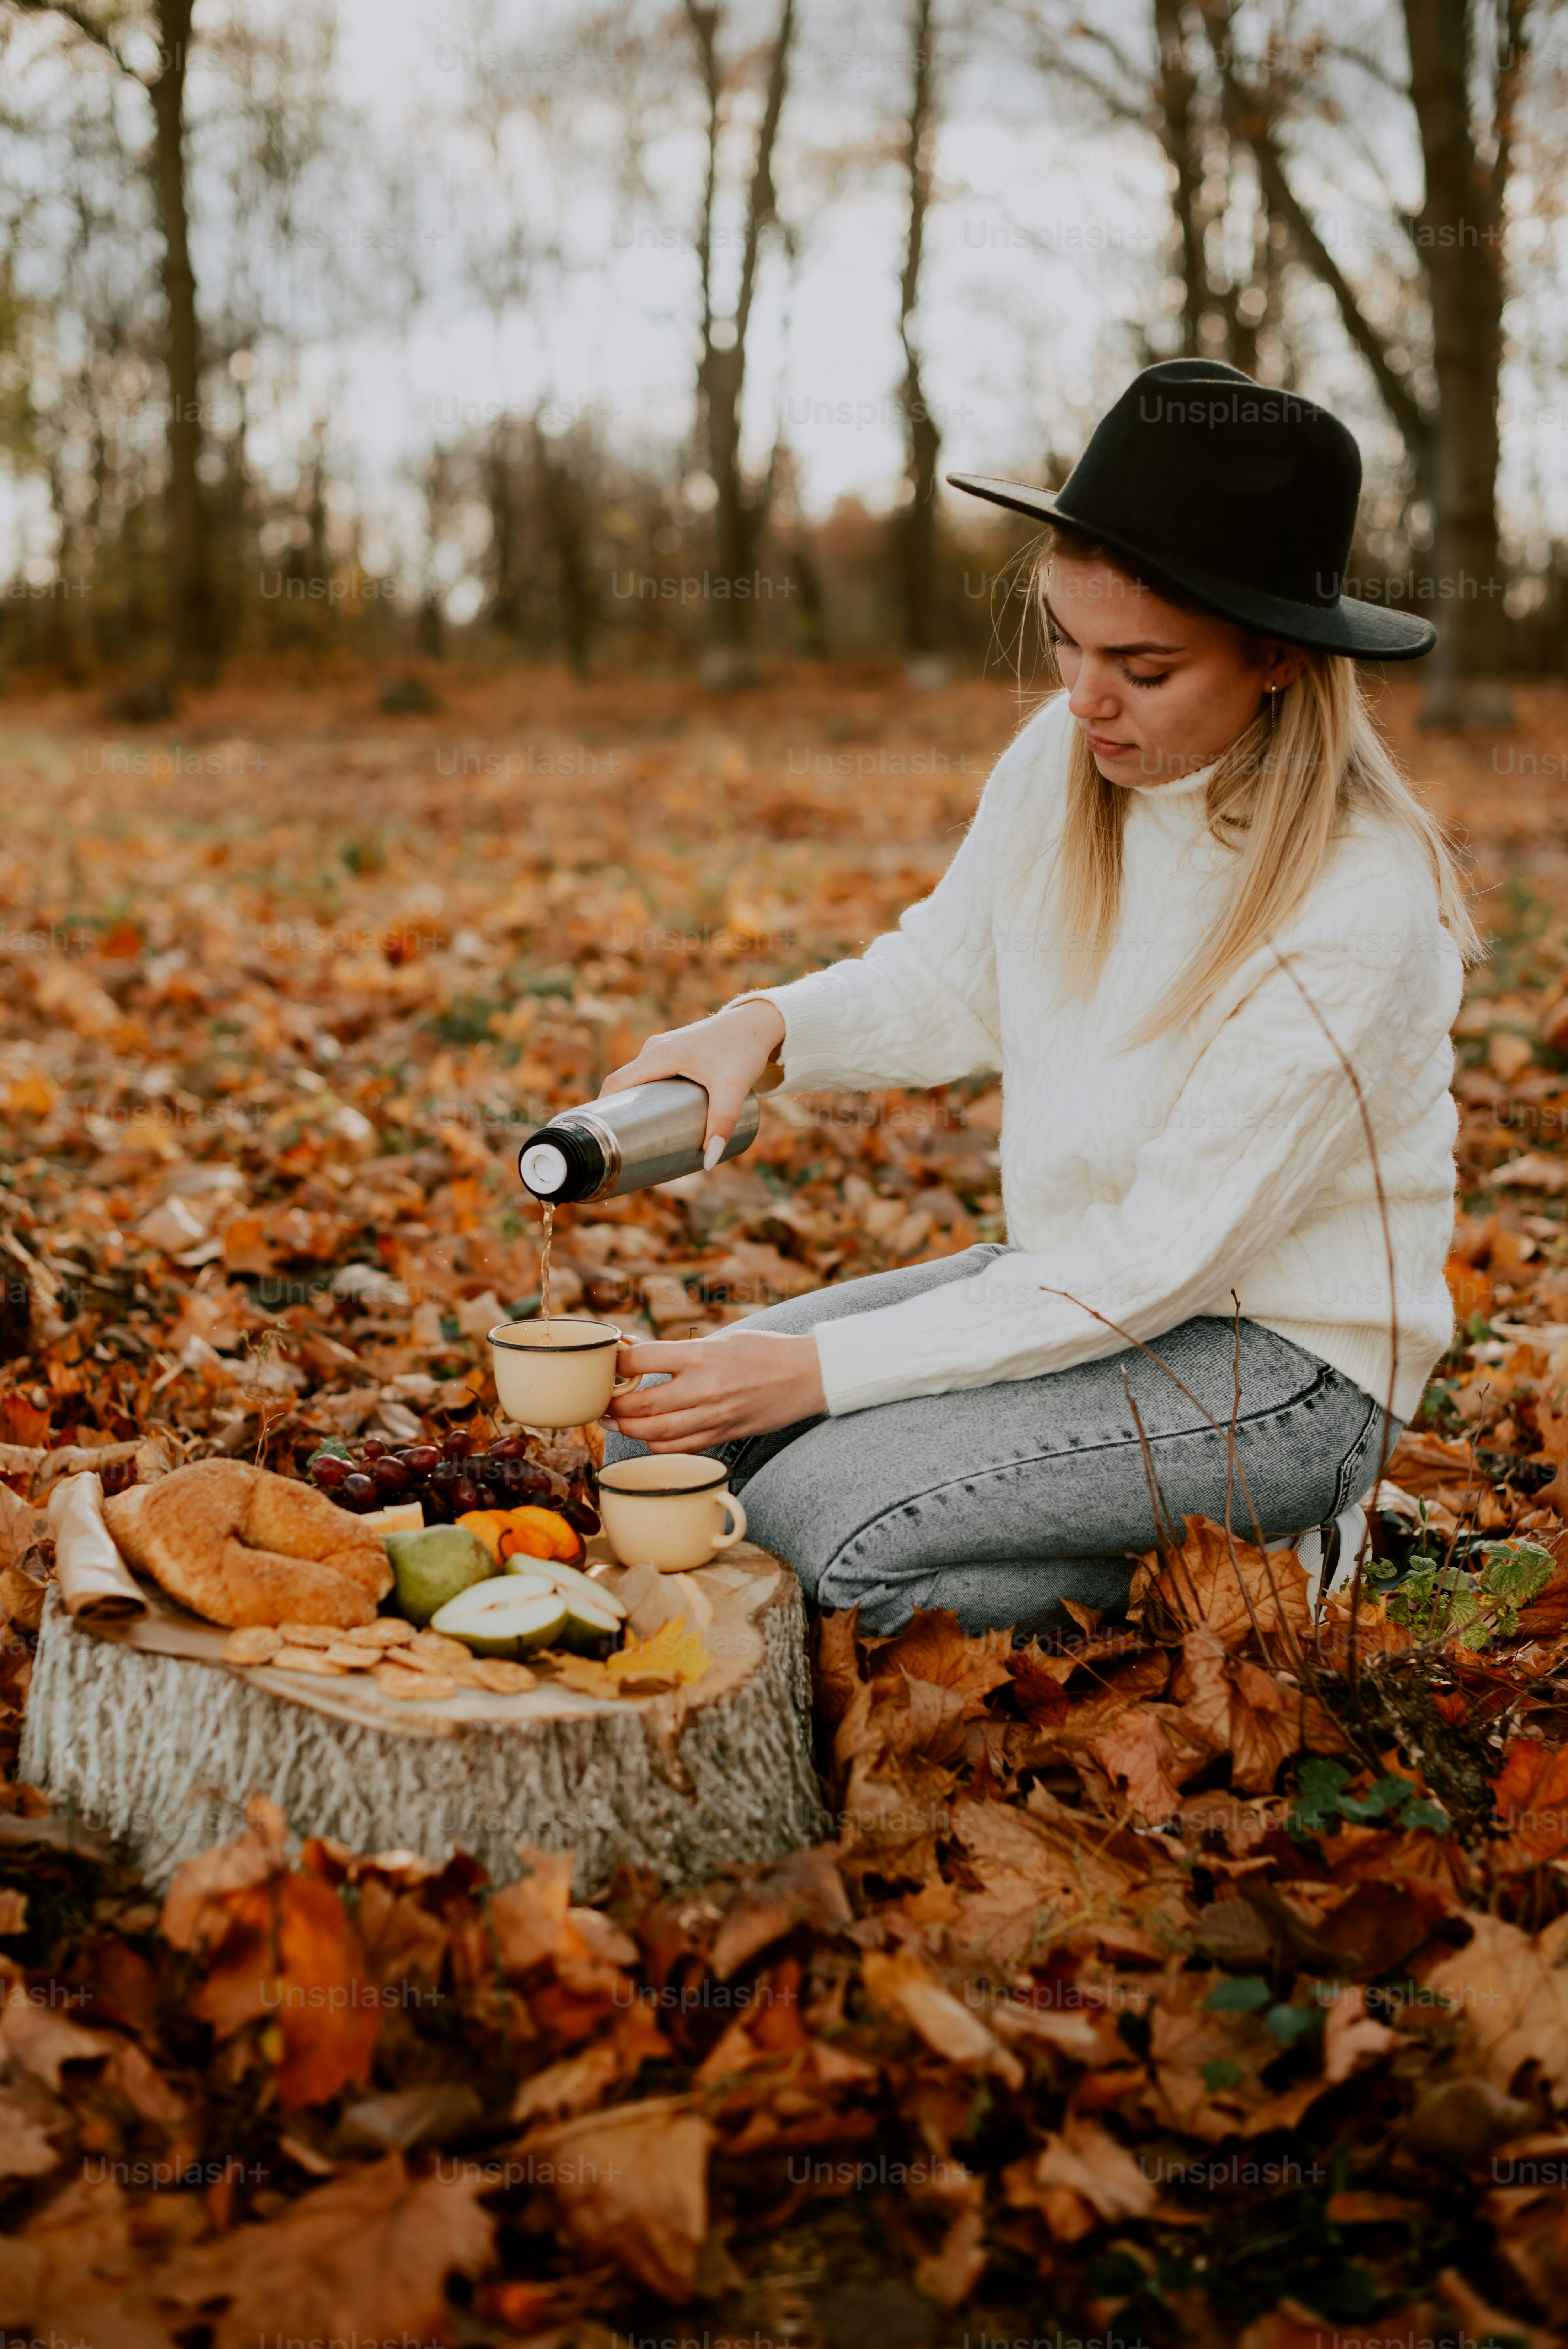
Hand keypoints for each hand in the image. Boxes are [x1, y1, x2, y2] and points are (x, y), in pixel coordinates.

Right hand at [599, 1000, 784, 1169]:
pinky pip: (651, 1074)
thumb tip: (709, 1163)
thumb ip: (721, 1123)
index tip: (601, 1136)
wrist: (759, 1023)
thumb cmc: (743, 1051)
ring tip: (636, 1135)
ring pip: (639, 1079)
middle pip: (624, 1083)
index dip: (603, 1109)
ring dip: (634, 1103)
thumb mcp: (732, 1089)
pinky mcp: (677, 1051)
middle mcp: (656, 1048)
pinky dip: (647, 1094)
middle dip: (619, 1112)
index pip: (617, 1083)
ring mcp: (665, 1048)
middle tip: (621, 1145)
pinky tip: (652, 1113)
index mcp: (659, 1055)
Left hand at [605, 1328, 825, 1451]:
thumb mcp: (721, 1339)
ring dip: (627, 1428)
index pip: (641, 1361)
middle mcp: (704, 1388)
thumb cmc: (764, 1351)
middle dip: (613, 1405)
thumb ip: (681, 1351)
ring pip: (653, 1433)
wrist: (808, 1376)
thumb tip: (637, 1353)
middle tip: (601, 1401)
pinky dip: (655, 1443)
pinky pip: (678, 1447)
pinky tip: (649, 1434)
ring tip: (616, 1420)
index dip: (617, 1364)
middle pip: (640, 1405)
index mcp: (701, 1356)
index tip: (610, 1364)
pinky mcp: (722, 1435)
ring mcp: (713, 1416)